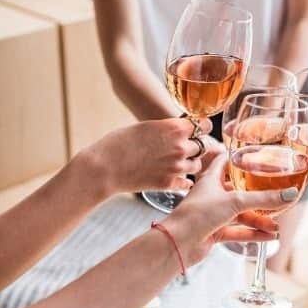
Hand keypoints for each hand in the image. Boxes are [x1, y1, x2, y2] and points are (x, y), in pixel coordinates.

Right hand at [78, 118, 214, 195]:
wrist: (103, 168)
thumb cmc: (118, 144)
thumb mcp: (145, 127)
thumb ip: (166, 128)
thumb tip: (178, 129)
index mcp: (175, 128)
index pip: (204, 124)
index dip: (202, 127)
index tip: (198, 130)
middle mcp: (180, 146)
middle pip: (203, 146)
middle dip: (196, 146)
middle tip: (186, 148)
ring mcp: (176, 166)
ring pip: (197, 165)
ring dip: (190, 163)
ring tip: (179, 163)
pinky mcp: (169, 183)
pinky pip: (187, 183)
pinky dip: (184, 181)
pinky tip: (177, 178)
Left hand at [163, 153, 299, 264]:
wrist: (177, 243)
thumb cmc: (196, 214)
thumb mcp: (235, 201)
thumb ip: (263, 198)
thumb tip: (289, 194)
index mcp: (211, 179)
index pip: (225, 162)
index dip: (239, 158)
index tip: (255, 156)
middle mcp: (212, 195)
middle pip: (240, 191)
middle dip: (258, 195)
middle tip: (276, 195)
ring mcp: (214, 215)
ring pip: (241, 215)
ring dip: (259, 219)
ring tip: (277, 224)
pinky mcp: (215, 232)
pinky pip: (239, 232)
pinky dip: (253, 234)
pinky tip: (269, 236)